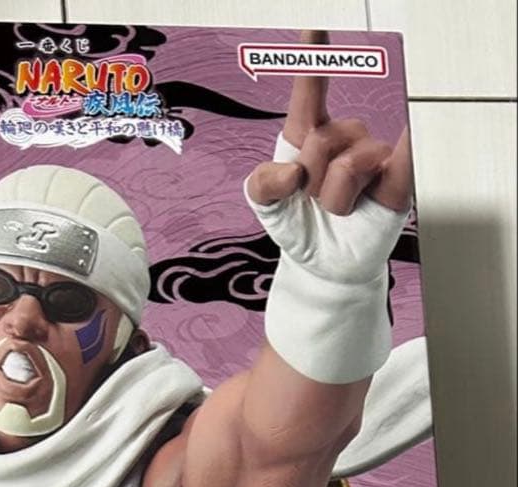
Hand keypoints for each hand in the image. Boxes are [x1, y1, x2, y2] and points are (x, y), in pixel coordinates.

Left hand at [248, 29, 412, 216]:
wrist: (322, 266)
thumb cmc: (298, 226)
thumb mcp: (266, 206)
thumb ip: (263, 183)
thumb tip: (293, 173)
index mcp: (309, 136)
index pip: (310, 93)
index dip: (312, 59)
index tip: (314, 28)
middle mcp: (344, 139)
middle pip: (322, 141)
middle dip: (310, 182)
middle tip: (315, 203)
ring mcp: (373, 159)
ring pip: (348, 166)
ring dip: (335, 200)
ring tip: (338, 211)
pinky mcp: (396, 183)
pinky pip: (404, 159)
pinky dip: (410, 145)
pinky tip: (415, 129)